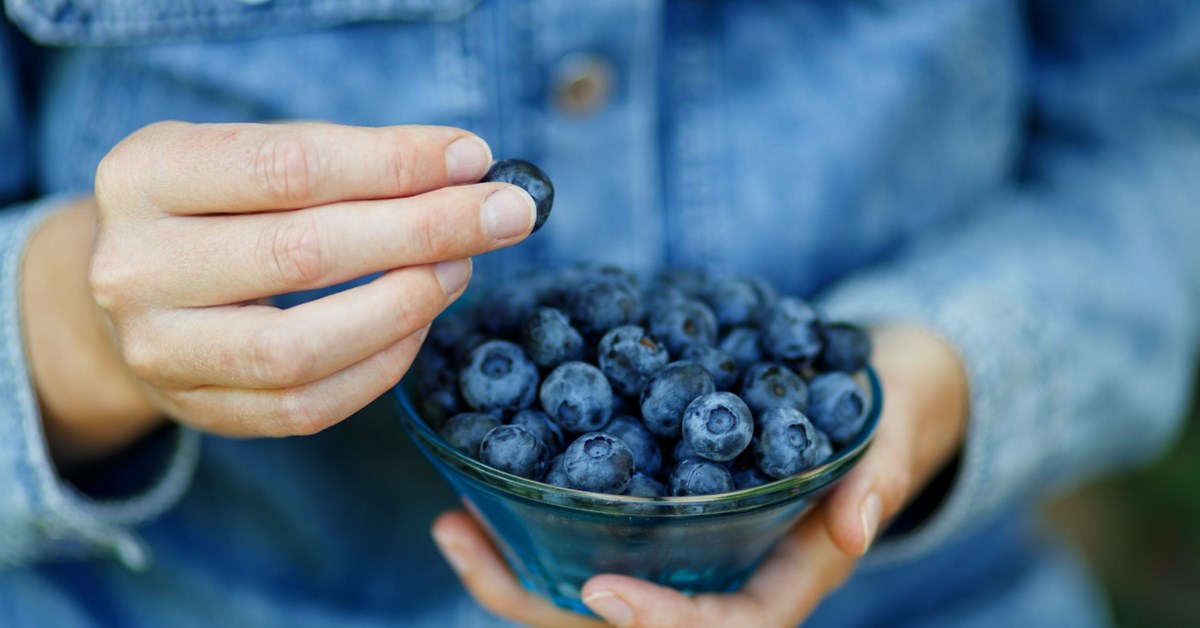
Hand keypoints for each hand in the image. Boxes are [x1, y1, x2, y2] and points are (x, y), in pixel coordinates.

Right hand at [22, 121, 535, 466]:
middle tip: (504, 215)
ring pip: (304, 346)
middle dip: (426, 230)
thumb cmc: (217, 208)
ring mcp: (159, 350)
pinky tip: (420, 323)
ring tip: (460, 267)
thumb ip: (348, 161)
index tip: (474, 159)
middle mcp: (135, 266)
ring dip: (406, 305)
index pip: (290, 167)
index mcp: (145, 175)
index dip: (394, 164)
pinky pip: (308, 405)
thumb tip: (468, 171)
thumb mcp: (252, 157)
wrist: (134, 290)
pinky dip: (382, 365)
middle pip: (305, 253)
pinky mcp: (198, 410)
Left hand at [430, 326, 968, 626]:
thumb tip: (861, 525)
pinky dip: (533, 518)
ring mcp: (681, 551)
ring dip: (516, 564)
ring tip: (450, 520)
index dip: (658, 622)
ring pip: (588, 586)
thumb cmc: (884, 412)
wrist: (868, 389)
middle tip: (463, 539)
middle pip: (621, 623)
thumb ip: (878, 477)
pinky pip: (587, 534)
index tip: (600, 592)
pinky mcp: (657, 514)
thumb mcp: (890, 434)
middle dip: (538, 598)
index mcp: (779, 581)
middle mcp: (718, 577)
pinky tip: (484, 484)